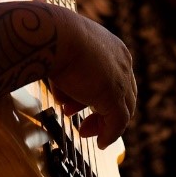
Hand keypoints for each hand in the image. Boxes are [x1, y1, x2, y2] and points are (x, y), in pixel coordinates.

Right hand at [43, 6, 136, 147]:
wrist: (53, 34)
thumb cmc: (52, 38)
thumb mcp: (64, 55)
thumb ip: (69, 75)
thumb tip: (64, 94)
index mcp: (111, 47)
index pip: (115, 78)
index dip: (99, 95)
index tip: (78, 106)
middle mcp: (121, 62)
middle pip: (122, 94)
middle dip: (101, 111)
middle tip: (83, 124)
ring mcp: (120, 78)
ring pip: (123, 109)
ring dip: (104, 124)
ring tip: (85, 132)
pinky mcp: (113, 95)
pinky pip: (118, 121)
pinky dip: (111, 134)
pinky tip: (100, 143)